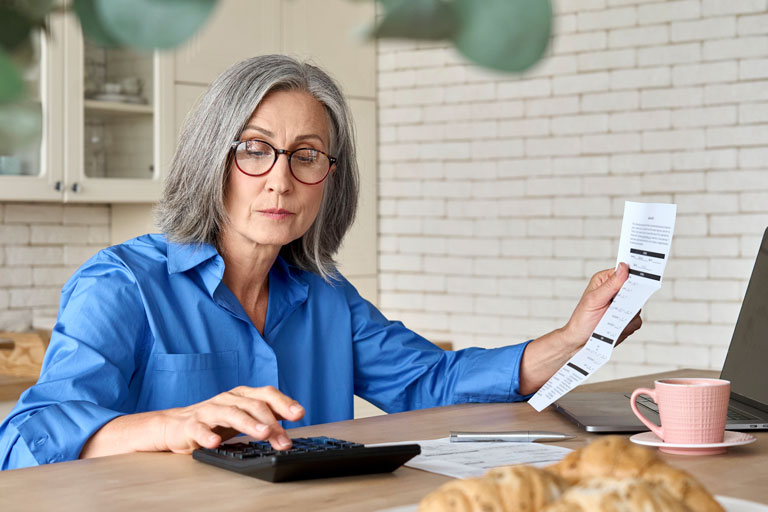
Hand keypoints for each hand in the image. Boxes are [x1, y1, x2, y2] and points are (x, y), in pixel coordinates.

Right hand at [157, 385, 304, 453]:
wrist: (175, 425)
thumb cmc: (215, 421)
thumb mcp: (243, 416)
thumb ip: (267, 414)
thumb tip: (296, 415)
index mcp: (242, 395)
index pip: (266, 394)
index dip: (284, 402)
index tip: (299, 414)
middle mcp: (227, 399)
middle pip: (253, 406)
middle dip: (272, 423)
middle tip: (285, 440)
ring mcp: (209, 410)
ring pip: (231, 413)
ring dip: (249, 424)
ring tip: (263, 434)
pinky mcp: (191, 425)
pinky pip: (200, 429)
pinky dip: (207, 435)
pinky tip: (215, 442)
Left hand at [562, 262, 641, 349]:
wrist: (580, 341)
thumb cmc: (582, 319)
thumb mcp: (594, 299)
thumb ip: (610, 284)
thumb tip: (624, 267)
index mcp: (605, 280)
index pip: (625, 272)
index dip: (634, 274)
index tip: (640, 278)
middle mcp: (615, 291)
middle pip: (635, 289)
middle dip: (630, 299)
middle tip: (619, 306)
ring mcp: (622, 305)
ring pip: (638, 306)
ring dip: (626, 315)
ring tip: (611, 319)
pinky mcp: (627, 319)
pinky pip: (637, 320)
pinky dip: (627, 326)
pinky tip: (615, 328)